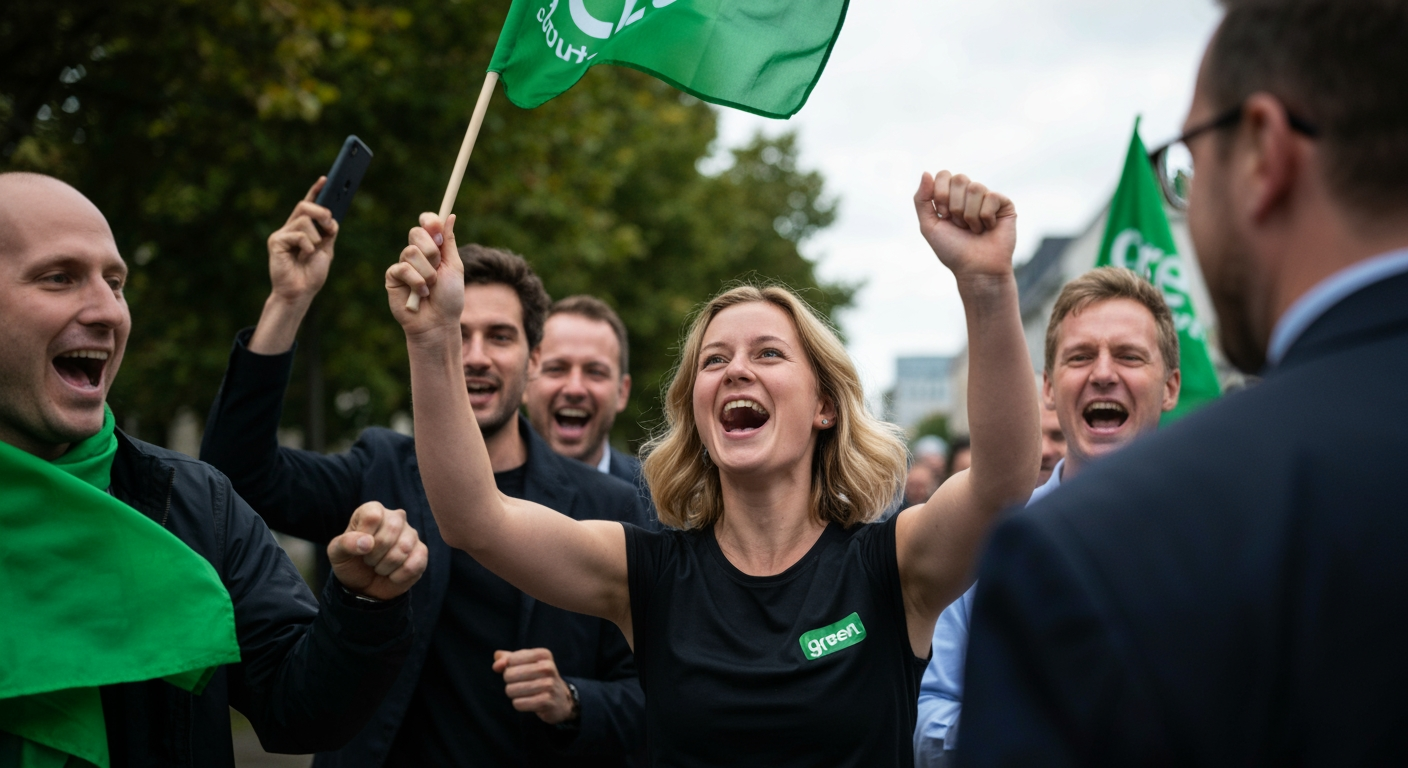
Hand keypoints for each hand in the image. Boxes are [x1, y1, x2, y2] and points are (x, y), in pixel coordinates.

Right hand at [268, 177, 337, 304]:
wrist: (300, 292)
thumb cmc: (311, 274)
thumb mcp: (326, 250)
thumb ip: (328, 233)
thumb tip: (331, 218)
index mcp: (303, 228)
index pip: (309, 205)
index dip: (316, 191)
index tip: (326, 179)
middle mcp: (290, 228)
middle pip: (304, 206)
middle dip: (320, 211)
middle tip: (329, 221)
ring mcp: (281, 234)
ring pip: (303, 220)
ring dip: (316, 236)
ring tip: (313, 250)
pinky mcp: (275, 242)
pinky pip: (298, 234)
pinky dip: (307, 245)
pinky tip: (305, 255)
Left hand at [327, 502, 427, 600]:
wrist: (365, 586)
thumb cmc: (351, 562)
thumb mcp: (337, 553)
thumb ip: (345, 543)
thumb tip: (366, 543)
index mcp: (373, 510)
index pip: (373, 515)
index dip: (364, 535)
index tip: (359, 547)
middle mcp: (395, 517)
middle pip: (391, 530)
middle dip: (374, 554)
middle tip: (368, 560)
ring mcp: (411, 534)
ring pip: (403, 548)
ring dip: (385, 566)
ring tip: (379, 567)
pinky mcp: (421, 552)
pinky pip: (413, 564)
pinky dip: (397, 576)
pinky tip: (392, 575)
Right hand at [386, 212, 463, 341]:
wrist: (438, 322)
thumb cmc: (449, 298)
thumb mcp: (454, 267)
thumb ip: (449, 242)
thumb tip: (450, 216)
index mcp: (433, 248)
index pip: (426, 223)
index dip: (429, 222)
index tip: (437, 229)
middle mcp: (417, 253)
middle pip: (416, 232)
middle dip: (431, 251)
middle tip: (438, 267)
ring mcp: (403, 264)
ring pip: (411, 252)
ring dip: (426, 272)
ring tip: (430, 287)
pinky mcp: (393, 277)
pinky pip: (402, 268)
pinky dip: (416, 282)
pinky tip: (420, 294)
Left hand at [493, 648, 577, 724]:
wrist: (562, 700)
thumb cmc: (539, 678)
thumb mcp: (527, 663)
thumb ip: (508, 659)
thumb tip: (496, 664)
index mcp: (543, 654)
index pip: (511, 659)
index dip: (509, 667)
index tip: (519, 672)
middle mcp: (548, 667)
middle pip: (509, 674)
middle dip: (510, 682)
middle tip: (521, 684)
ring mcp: (548, 685)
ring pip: (511, 690)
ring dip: (514, 694)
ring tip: (524, 694)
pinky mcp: (546, 702)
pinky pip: (518, 703)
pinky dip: (519, 704)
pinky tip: (528, 702)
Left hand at [913, 171, 1016, 279]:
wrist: (976, 269)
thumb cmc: (952, 250)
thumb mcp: (929, 226)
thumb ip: (921, 200)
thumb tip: (926, 172)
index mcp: (951, 196)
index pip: (943, 175)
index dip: (941, 195)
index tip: (943, 216)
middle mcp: (969, 194)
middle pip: (959, 178)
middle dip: (955, 206)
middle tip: (960, 225)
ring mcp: (987, 198)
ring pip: (975, 187)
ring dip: (970, 215)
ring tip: (974, 229)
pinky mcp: (1004, 204)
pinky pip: (992, 197)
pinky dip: (986, 217)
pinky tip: (989, 228)